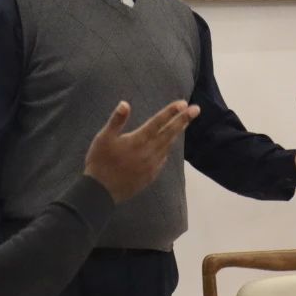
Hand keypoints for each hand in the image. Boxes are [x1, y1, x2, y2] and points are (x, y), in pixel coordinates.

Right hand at [85, 100, 199, 202]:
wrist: (100, 192)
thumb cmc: (99, 162)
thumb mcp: (103, 138)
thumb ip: (116, 121)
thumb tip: (125, 103)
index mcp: (137, 140)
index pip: (158, 122)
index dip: (171, 112)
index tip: (183, 103)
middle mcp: (148, 152)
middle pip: (170, 132)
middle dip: (184, 119)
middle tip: (196, 109)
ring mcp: (151, 165)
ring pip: (168, 145)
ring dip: (177, 132)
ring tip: (185, 122)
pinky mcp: (150, 175)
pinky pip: (163, 158)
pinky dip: (167, 148)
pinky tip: (168, 144)